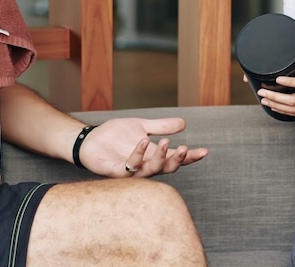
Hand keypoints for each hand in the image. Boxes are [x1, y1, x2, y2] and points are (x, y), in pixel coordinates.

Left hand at [78, 118, 208, 177]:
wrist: (90, 139)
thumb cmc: (115, 136)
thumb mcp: (141, 126)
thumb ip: (161, 126)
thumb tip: (184, 123)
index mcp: (154, 155)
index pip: (176, 158)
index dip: (191, 157)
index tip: (205, 151)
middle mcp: (146, 165)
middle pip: (167, 168)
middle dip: (178, 160)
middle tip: (186, 149)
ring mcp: (132, 170)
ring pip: (151, 170)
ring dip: (160, 158)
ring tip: (166, 143)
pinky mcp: (116, 171)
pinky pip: (129, 167)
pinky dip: (137, 155)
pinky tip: (142, 142)